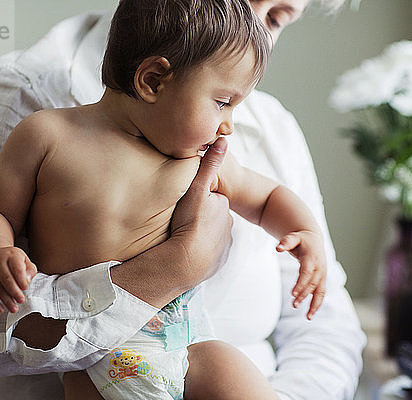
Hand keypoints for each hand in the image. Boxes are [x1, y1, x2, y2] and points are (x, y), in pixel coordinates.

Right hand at [0, 246, 37, 312]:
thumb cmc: (12, 260)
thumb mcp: (24, 260)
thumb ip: (30, 269)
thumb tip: (27, 281)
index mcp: (11, 255)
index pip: (16, 268)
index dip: (21, 279)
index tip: (25, 288)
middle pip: (6, 278)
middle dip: (14, 291)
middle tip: (21, 300)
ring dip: (5, 300)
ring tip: (14, 308)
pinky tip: (1, 309)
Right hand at [170, 137, 232, 287]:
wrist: (186, 262)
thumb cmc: (189, 224)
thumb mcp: (197, 190)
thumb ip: (210, 165)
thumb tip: (223, 140)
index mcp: (223, 207)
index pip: (211, 199)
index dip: (199, 199)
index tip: (187, 204)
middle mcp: (228, 226)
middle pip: (212, 217)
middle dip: (202, 217)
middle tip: (184, 220)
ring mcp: (224, 245)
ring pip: (212, 235)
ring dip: (201, 234)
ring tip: (184, 236)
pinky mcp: (219, 261)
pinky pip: (210, 253)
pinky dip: (202, 251)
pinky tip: (189, 250)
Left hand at [276, 230, 326, 318]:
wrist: (314, 239)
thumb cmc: (301, 239)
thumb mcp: (293, 237)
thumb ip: (285, 242)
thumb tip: (277, 248)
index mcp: (312, 258)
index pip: (307, 273)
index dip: (301, 284)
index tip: (293, 294)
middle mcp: (320, 268)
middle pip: (312, 284)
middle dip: (304, 295)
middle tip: (294, 304)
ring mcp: (322, 274)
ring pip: (320, 291)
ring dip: (314, 304)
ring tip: (307, 317)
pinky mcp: (322, 280)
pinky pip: (321, 294)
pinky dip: (317, 304)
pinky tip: (310, 315)